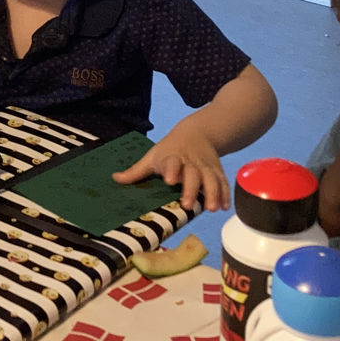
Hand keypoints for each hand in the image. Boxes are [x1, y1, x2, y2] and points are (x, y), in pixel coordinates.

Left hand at [112, 123, 229, 210]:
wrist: (198, 132)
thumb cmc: (170, 148)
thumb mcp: (152, 156)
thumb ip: (136, 171)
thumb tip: (115, 179)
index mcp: (172, 157)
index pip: (172, 162)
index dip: (171, 170)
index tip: (170, 180)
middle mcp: (190, 162)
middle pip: (193, 174)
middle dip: (192, 188)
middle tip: (188, 204)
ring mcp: (205, 166)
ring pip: (211, 179)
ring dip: (213, 193)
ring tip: (212, 208)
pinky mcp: (217, 170)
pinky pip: (222, 182)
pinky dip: (225, 194)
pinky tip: (224, 207)